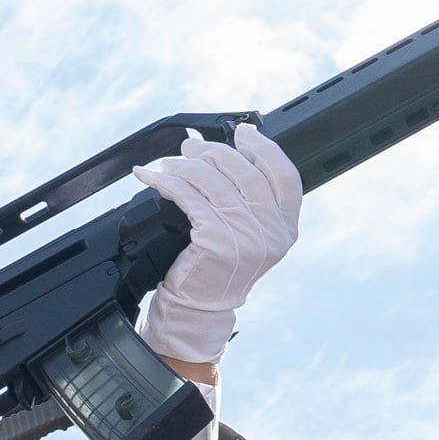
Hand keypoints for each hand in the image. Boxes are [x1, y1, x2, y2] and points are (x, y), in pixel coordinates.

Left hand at [132, 125, 301, 367]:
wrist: (201, 306)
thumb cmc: (220, 267)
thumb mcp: (251, 236)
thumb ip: (252, 201)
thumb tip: (227, 151)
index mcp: (286, 228)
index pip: (285, 177)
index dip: (264, 149)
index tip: (243, 133)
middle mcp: (272, 233)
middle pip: (245, 172)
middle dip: (213, 152)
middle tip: (190, 147)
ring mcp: (247, 238)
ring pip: (213, 181)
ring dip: (186, 165)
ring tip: (169, 164)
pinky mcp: (217, 241)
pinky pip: (189, 197)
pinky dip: (167, 182)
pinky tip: (152, 177)